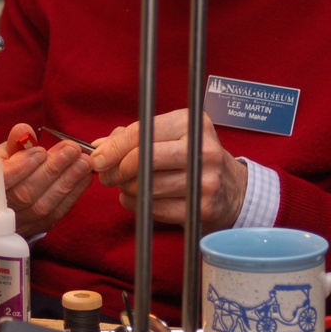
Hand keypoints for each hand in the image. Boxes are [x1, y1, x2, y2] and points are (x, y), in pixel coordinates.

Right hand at [0, 123, 93, 237]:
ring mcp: (8, 224)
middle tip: (72, 150)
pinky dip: (71, 195)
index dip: (19, 169)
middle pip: (22, 195)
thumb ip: (13, 141)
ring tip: (83, 162)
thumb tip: (26, 131)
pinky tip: (83, 177)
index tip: (40, 151)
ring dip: (66, 182)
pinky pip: (53, 216)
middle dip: (51, 170)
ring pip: (40, 208)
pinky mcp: (30, 230)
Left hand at [89, 110, 247, 231]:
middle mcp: (202, 149)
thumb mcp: (170, 136)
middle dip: (117, 170)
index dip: (113, 147)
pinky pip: (155, 208)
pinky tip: (138, 198)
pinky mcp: (203, 207)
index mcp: (191, 123)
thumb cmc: (192, 157)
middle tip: (106, 176)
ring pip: (147, 186)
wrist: (233, 188)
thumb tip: (98, 146)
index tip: (96, 158)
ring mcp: (205, 180)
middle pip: (143, 159)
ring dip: (126, 189)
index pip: (142, 132)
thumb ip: (133, 137)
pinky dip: (138, 205)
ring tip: (124, 186)